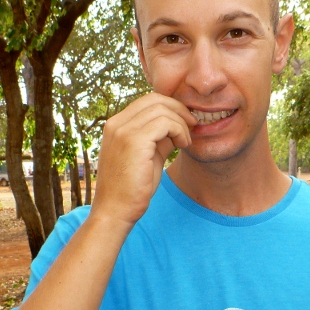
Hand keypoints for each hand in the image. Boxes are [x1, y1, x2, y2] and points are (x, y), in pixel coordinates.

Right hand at [91, 93, 196, 226]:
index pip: (147, 101)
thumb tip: (177, 128)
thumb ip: (159, 140)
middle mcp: (116, 124)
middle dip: (179, 109)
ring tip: (186, 141)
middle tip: (193, 126)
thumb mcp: (148, 157)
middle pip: (155, 99)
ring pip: (162, 109)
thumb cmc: (132, 189)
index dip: (170, 107)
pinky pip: (165, 122)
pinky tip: (182, 145)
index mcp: (116, 125)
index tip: (185, 122)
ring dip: (181, 123)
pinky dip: (179, 130)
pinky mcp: (133, 141)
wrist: (116, 211)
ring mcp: (123, 131)